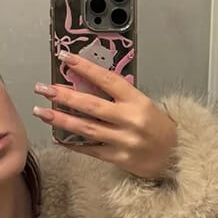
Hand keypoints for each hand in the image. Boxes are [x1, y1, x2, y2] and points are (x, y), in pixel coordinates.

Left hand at [33, 54, 177, 181]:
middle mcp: (130, 120)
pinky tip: (56, 135)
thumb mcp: (144, 104)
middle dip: (64, 96)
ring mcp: (123, 141)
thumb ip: (119, 95)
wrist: (175, 156)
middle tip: (43, 88)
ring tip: (41, 112)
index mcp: (137, 101)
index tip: (66, 58)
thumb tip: (86, 83)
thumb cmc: (158, 127)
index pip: (107, 80)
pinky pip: (90, 149)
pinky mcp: (118, 158)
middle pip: (91, 106)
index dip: (85, 68)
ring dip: (61, 119)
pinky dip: (72, 143)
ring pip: (86, 129)